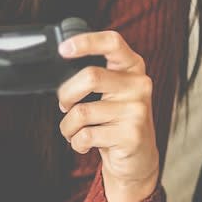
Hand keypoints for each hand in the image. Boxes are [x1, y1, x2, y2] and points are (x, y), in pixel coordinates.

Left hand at [55, 28, 159, 201]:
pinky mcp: (131, 135)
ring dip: (68, 125)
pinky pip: (86, 135)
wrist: (138, 159)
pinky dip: (76, 142)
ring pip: (82, 111)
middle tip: (64, 105)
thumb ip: (96, 76)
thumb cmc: (116, 121)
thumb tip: (61, 66)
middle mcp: (140, 85)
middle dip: (66, 93)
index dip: (86, 41)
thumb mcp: (112, 92)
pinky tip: (84, 144)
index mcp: (133, 67)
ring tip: (74, 131)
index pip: (112, 42)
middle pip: (90, 76)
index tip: (63, 49)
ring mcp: (138, 110)